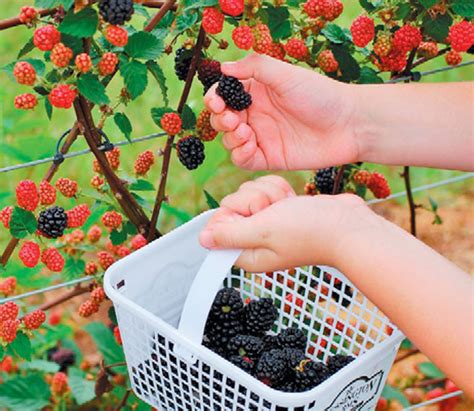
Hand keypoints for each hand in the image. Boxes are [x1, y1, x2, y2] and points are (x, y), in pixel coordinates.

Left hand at [199, 175, 379, 271]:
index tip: (251, 213)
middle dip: (252, 199)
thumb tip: (202, 241)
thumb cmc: (308, 231)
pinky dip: (278, 189)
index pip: (219, 227)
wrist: (346, 224)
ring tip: (285, 205)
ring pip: (250, 193)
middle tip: (272, 210)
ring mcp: (269, 222)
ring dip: (267, 192)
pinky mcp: (280, 208)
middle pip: (233, 205)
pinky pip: (266, 189)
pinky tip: (291, 198)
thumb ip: (229, 235)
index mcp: (247, 252)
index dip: (231, 213)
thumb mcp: (262, 232)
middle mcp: (255, 239)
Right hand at [205, 54, 358, 170]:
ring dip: (229, 137)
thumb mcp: (286, 74)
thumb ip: (255, 67)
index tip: (216, 100)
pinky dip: (240, 154)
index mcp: (257, 92)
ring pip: (230, 141)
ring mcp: (262, 137)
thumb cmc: (321, 95)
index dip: (215, 98)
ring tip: (244, 131)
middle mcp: (256, 115)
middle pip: (222, 119)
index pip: (225, 95)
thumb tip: (224, 67)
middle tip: (231, 118)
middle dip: (220, 119)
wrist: (349, 125)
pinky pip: (244, 160)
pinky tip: (250, 145)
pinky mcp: (269, 158)